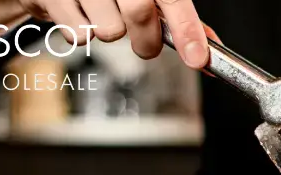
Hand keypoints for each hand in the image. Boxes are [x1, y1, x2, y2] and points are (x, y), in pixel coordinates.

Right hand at [0, 0, 214, 68]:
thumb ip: (173, 15)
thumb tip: (206, 47)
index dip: (187, 27)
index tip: (198, 58)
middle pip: (140, 12)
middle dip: (147, 41)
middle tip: (146, 46)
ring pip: (109, 31)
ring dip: (107, 32)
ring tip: (96, 11)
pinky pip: (79, 35)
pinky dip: (80, 33)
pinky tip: (74, 11)